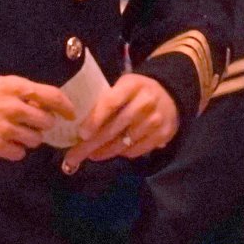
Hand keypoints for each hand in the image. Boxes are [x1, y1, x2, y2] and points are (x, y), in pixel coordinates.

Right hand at [0, 76, 74, 160]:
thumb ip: (19, 92)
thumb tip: (41, 104)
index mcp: (14, 87)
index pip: (51, 96)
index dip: (65, 106)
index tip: (70, 113)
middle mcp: (13, 107)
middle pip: (46, 121)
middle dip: (43, 124)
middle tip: (33, 124)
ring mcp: (4, 128)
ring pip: (35, 140)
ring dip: (30, 138)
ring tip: (15, 133)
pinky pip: (19, 153)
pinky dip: (16, 150)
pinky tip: (4, 143)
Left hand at [63, 73, 179, 173]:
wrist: (171, 93)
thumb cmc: (136, 91)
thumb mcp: (122, 87)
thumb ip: (106, 101)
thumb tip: (80, 127)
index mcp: (131, 85)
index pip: (110, 102)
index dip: (95, 119)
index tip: (81, 134)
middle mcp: (145, 102)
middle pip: (114, 128)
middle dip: (90, 145)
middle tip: (73, 157)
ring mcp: (156, 120)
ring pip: (123, 143)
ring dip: (104, 152)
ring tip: (92, 154)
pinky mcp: (163, 135)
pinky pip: (136, 150)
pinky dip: (122, 153)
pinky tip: (113, 151)